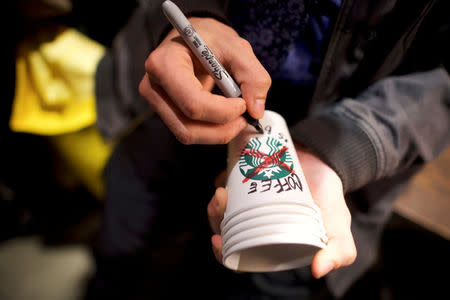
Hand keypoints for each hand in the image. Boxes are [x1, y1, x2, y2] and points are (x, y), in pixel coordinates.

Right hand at [139, 17, 270, 143]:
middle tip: (243, 119)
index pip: (193, 102)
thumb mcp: (236, 47)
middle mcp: (153, 86)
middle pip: (188, 127)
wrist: (193, 38)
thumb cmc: (210, 39)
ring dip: (218, 133)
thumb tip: (256, 110)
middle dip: (221, 129)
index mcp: (165, 64)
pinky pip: (188, 132)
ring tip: (236, 118)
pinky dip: (211, 131)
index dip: (223, 111)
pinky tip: (224, 117)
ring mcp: (156, 102)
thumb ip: (252, 75)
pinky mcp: (165, 112)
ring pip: (187, 135)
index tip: (243, 104)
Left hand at [207, 144, 356, 277]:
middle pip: (225, 229)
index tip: (218, 240)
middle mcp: (255, 225)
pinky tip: (224, 180)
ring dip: (215, 204)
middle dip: (216, 219)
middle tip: (221, 204)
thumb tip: (318, 270)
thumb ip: (340, 251)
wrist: (325, 160)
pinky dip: (219, 183)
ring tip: (223, 192)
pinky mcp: (244, 181)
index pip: (239, 254)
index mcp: (269, 243)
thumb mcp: (338, 227)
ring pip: (221, 210)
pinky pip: (224, 185)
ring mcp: (247, 203)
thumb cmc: (329, 199)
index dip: (224, 253)